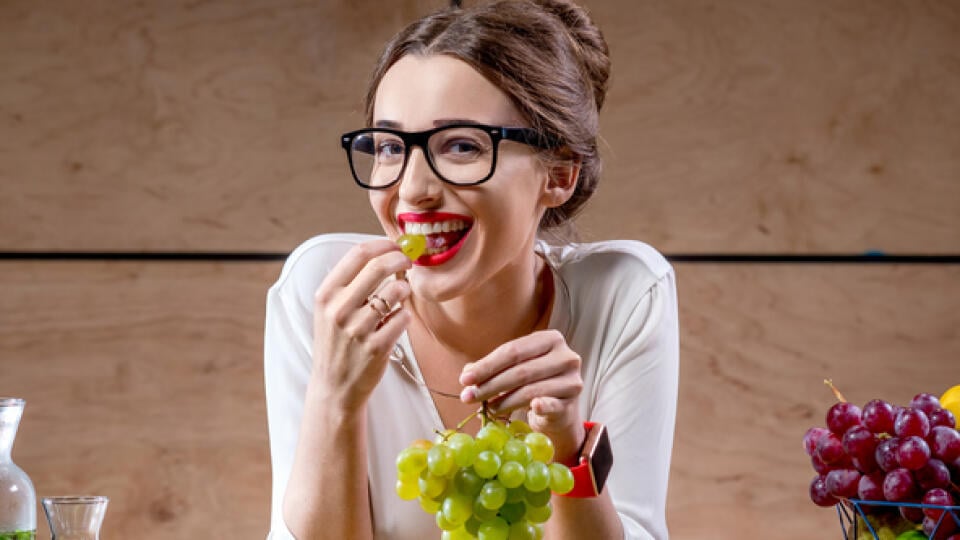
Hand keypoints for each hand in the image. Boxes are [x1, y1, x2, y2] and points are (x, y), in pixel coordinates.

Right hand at [311, 239, 412, 411]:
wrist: (334, 387)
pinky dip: (405, 316)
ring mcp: (357, 329)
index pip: (358, 254)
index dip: (383, 244)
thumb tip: (383, 253)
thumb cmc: (336, 343)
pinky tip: (396, 322)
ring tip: (399, 298)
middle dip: (400, 259)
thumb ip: (351, 283)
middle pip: (379, 266)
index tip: (395, 246)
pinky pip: (403, 318)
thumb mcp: (330, 310)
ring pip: (396, 291)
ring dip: (404, 290)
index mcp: (326, 295)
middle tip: (408, 262)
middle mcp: (339, 310)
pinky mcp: (376, 347)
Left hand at [458, 329, 585, 463]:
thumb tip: (467, 374)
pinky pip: (549, 405)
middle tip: (468, 397)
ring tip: (486, 407)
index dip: (487, 366)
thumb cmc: (534, 381)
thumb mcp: (514, 368)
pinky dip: (536, 407)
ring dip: (503, 401)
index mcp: (550, 339)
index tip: (464, 379)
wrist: (559, 408)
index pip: (513, 351)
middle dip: (490, 385)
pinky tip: (520, 412)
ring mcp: (572, 380)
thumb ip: (492, 368)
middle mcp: (566, 356)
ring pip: (530, 390)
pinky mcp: (572, 403)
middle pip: (520, 371)